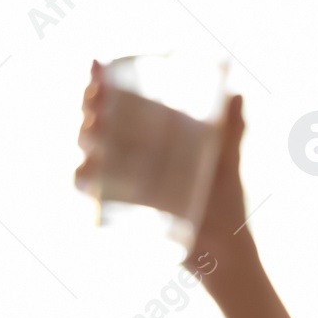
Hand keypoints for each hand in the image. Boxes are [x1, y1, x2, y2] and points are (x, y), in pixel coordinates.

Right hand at [75, 60, 250, 265]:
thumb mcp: (225, 160)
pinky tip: (82, 172)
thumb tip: (236, 94)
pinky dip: (81, 184)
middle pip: (92, 128)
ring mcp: (118, 189)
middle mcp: (123, 162)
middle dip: (87, 109)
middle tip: (97, 98)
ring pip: (85, 157)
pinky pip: (89, 199)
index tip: (96, 67)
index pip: (112, 106)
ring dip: (82, 142)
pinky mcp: (118, 217)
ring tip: (94, 130)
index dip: (97, 84)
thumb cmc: (223, 202)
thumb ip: (230, 130)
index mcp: (144, 142)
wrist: (227, 250)